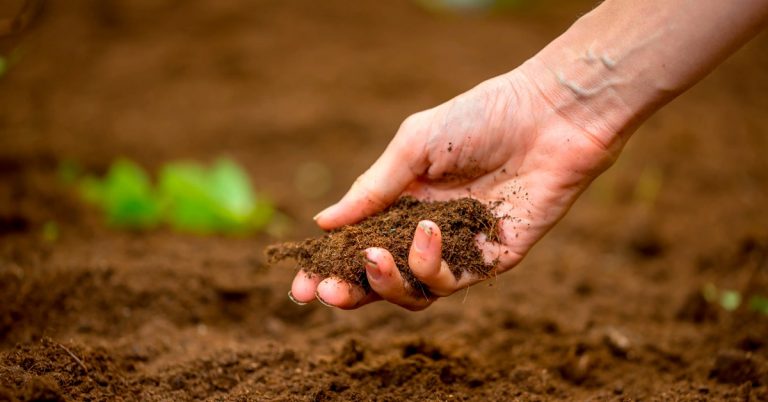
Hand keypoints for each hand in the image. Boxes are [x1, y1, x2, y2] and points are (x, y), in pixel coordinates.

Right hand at [290, 65, 621, 309]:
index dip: (328, 267)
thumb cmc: (480, 118)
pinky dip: (429, 264)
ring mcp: (458, 249)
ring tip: (376, 255)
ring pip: (412, 292)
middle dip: (350, 291)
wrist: (547, 117)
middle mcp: (425, 232)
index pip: (357, 245)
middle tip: (327, 293)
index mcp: (401, 203)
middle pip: (380, 280)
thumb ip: (371, 188)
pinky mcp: (490, 260)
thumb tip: (323, 223)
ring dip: (386, 281)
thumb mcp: (413, 147)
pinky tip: (428, 231)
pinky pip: (450, 282)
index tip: (301, 283)